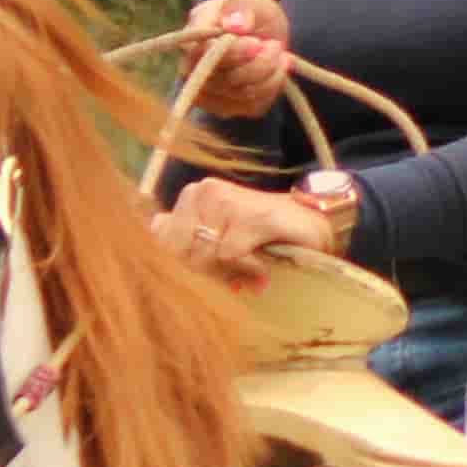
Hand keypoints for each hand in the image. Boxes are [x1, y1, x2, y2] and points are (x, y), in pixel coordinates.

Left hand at [159, 179, 349, 282]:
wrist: (311, 225)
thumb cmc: (261, 237)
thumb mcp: (217, 239)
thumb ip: (183, 236)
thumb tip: (155, 228)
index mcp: (192, 198)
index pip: (162, 240)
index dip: (182, 265)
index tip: (210, 270)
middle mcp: (204, 193)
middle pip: (181, 251)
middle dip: (206, 271)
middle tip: (234, 273)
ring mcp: (227, 201)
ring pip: (205, 254)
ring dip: (229, 271)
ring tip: (250, 270)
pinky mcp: (253, 215)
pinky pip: (231, 255)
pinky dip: (247, 269)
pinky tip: (262, 269)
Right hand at [176, 0, 296, 120]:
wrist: (261, 34)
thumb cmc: (250, 14)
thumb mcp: (249, 1)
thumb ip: (240, 6)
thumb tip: (234, 24)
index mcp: (192, 42)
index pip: (206, 57)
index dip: (235, 53)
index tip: (257, 42)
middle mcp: (192, 72)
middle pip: (227, 80)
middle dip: (260, 63)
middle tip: (275, 45)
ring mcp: (208, 94)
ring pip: (243, 95)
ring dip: (270, 73)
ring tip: (279, 53)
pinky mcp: (228, 108)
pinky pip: (254, 106)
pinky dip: (272, 87)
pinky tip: (276, 69)